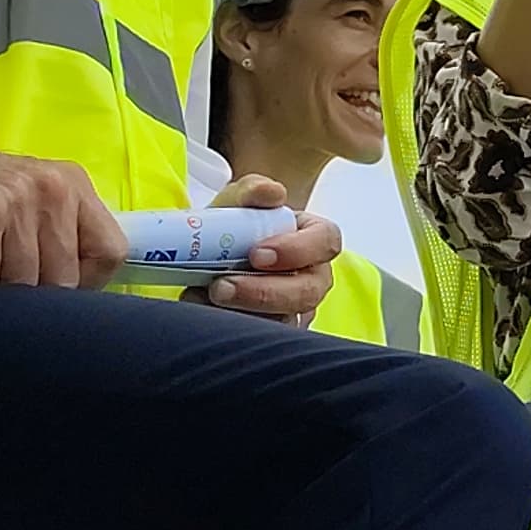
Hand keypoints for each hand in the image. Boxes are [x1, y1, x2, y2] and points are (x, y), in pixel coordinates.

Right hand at [0, 138, 123, 289]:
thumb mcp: (29, 201)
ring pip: (23, 283)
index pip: (110, 251)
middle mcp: (53, 191)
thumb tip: (77, 294)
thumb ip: (58, 237)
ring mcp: (18, 202)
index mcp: (73, 187)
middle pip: (65, 278)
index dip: (87, 283)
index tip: (55, 288)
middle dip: (29, 292)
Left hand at [196, 173, 338, 325]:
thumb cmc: (232, 227)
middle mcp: (312, 277)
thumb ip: (252, 190)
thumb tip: (272, 192)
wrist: (204, 258)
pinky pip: (263, 339)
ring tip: (205, 298)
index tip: (257, 253)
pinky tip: (205, 311)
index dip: (298, 250)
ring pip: (286, 321)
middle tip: (222, 286)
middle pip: (308, 291)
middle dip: (265, 292)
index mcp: (313, 238)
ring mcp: (295, 309)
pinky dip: (233, 328)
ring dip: (245, 312)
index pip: (326, 241)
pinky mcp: (273, 332)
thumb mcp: (235, 202)